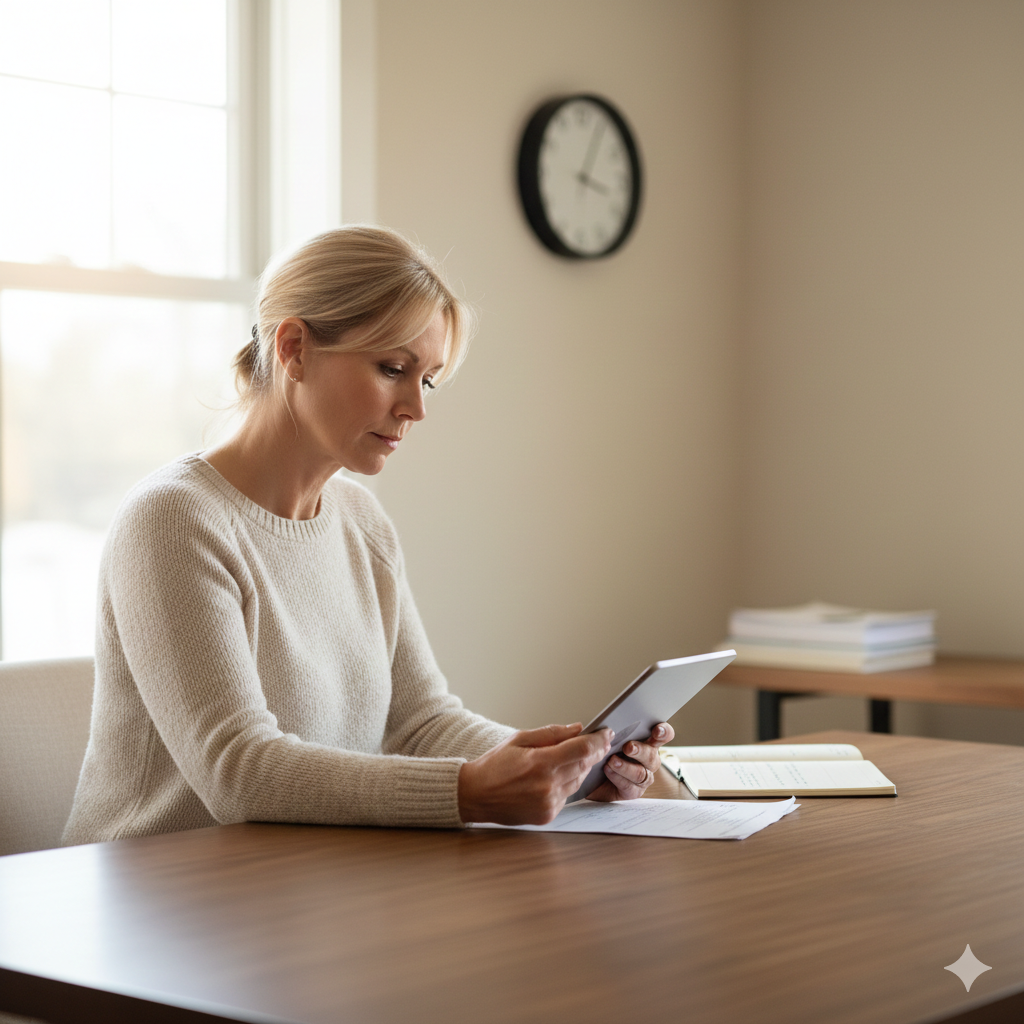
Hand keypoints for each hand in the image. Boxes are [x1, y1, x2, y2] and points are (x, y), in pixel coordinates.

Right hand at [458, 724, 611, 825]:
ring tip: (572, 757)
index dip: (598, 740)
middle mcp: (547, 786)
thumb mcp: (520, 739)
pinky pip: (567, 796)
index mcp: (540, 763)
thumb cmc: (495, 765)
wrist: (475, 795)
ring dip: (581, 767)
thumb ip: (552, 733)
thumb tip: (578, 728)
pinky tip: (556, 776)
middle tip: (598, 742)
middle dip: (593, 752)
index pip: (582, 750)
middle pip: (584, 765)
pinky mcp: (547, 815)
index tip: (606, 733)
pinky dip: (567, 783)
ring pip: (579, 781)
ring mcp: (548, 803)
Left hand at [586, 722, 674, 802]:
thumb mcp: (599, 737)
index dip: (664, 732)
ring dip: (626, 767)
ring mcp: (642, 777)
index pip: (663, 735)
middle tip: (628, 747)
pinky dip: (618, 778)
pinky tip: (608, 770)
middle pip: (652, 755)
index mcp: (645, 741)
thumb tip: (604, 730)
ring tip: (611, 761)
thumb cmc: (597, 752)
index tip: (656, 730)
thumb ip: (603, 732)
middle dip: (641, 750)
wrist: (586, 777)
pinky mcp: (633, 791)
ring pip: (641, 773)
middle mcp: (647, 759)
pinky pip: (630, 786)